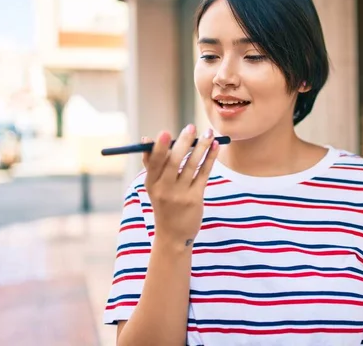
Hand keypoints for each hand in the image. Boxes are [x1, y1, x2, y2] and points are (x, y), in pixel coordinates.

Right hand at [141, 125, 218, 246]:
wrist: (173, 235)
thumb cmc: (164, 204)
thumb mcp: (154, 187)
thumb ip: (152, 164)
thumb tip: (147, 139)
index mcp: (151, 183)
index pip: (153, 162)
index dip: (159, 147)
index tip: (166, 132)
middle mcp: (164, 189)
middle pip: (174, 161)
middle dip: (183, 142)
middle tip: (192, 127)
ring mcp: (180, 195)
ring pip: (192, 165)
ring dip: (201, 147)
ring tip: (208, 133)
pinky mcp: (195, 199)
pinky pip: (204, 173)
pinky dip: (210, 158)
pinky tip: (215, 146)